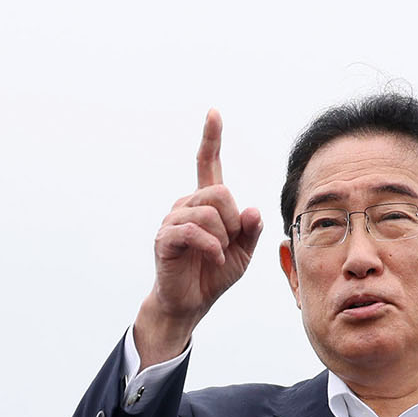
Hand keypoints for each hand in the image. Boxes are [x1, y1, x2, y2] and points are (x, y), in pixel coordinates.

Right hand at [134, 109, 263, 364]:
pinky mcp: (165, 238)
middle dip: (234, 220)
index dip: (211, 138)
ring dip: (222, 236)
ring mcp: (173, 219)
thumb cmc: (214, 274)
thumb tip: (252, 210)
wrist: (191, 303)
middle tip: (230, 242)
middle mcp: (187, 204)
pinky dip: (210, 246)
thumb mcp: (243, 252)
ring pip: (209, 212)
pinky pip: (192, 231)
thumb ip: (250, 230)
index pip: (208, 164)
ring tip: (218, 254)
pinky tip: (214, 258)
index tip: (214, 113)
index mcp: (206, 203)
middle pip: (221, 192)